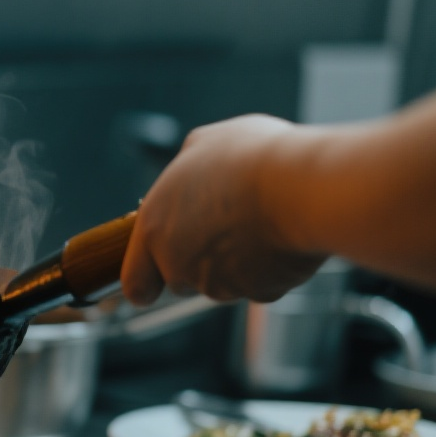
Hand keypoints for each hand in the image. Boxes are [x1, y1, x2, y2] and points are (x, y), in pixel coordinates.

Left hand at [122, 115, 326, 304]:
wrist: (301, 187)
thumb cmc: (253, 159)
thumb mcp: (206, 143)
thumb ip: (187, 165)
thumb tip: (189, 165)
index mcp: (153, 227)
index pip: (133, 282)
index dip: (144, 283)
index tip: (152, 285)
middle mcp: (178, 262)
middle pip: (181, 281)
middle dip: (199, 265)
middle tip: (226, 230)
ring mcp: (217, 283)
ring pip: (223, 284)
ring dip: (237, 264)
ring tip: (260, 223)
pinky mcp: (258, 293)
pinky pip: (262, 287)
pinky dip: (272, 271)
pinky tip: (282, 240)